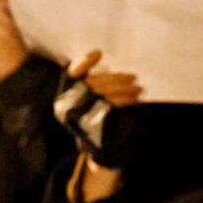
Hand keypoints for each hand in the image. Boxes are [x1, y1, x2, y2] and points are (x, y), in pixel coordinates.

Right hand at [55, 50, 141, 169]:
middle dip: (117, 78)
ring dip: (125, 89)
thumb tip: (96, 55)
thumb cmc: (94, 120)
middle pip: (95, 83)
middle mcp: (68, 105)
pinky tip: (134, 100)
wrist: (101, 149)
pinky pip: (112, 106)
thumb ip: (86, 81)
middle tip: (134, 77)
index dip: (84, 62)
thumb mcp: (86, 101)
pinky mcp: (95, 124)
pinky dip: (125, 101)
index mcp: (64, 96)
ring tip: (138, 89)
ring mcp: (80, 115)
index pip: (72, 73)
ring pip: (106, 93)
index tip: (98, 53)